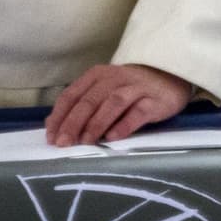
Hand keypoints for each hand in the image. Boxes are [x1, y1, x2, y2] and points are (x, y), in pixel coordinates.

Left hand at [44, 64, 191, 146]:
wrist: (169, 78)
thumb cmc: (129, 89)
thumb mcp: (103, 91)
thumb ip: (80, 105)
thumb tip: (53, 125)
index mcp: (97, 76)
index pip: (72, 95)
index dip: (60, 116)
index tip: (52, 137)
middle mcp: (114, 78)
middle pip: (89, 100)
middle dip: (74, 123)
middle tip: (64, 144)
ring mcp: (135, 88)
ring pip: (112, 104)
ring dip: (96, 124)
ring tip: (86, 142)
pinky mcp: (154, 101)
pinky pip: (137, 112)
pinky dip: (124, 125)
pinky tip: (113, 138)